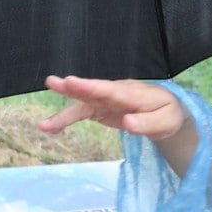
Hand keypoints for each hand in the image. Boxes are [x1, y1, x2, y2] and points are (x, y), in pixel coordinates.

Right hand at [39, 76, 197, 175]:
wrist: (166, 110)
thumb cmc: (167, 114)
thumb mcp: (165, 121)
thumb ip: (148, 123)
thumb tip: (128, 124)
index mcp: (134, 94)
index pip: (112, 90)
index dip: (92, 87)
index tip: (74, 83)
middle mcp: (116, 93)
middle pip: (94, 90)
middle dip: (75, 88)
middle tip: (53, 83)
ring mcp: (105, 99)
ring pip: (82, 104)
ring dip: (64, 112)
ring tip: (44, 125)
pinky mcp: (99, 107)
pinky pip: (80, 113)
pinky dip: (65, 120)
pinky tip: (48, 128)